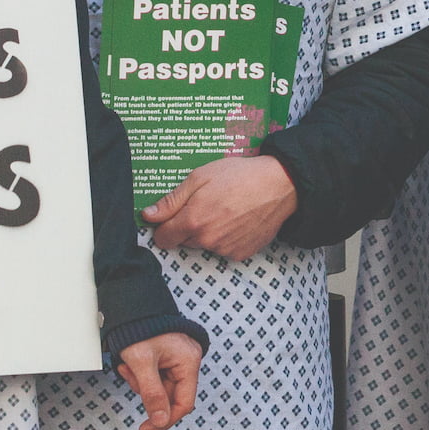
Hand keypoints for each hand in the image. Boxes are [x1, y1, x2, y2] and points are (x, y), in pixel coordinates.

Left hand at [115, 331, 202, 429]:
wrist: (131, 306)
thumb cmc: (138, 329)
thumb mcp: (142, 363)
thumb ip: (152, 394)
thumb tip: (160, 422)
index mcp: (189, 362)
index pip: (184, 403)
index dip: (165, 419)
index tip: (145, 428)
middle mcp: (187, 362)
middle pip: (170, 396)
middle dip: (146, 393)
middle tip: (129, 376)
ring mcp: (177, 360)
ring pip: (160, 388)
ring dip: (140, 384)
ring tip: (127, 366)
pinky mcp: (167, 359)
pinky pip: (155, 378)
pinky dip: (140, 376)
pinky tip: (130, 363)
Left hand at [144, 154, 297, 259]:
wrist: (280, 185)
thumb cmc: (240, 175)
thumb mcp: (200, 177)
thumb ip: (172, 200)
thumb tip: (148, 215)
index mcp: (193, 220)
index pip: (162, 238)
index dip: (165, 226)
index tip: (173, 216)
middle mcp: (207, 240)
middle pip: (184, 241)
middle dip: (189, 227)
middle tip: (206, 205)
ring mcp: (225, 249)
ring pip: (205, 245)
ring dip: (209, 232)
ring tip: (226, 209)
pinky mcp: (241, 254)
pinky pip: (224, 249)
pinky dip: (227, 238)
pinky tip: (238, 220)